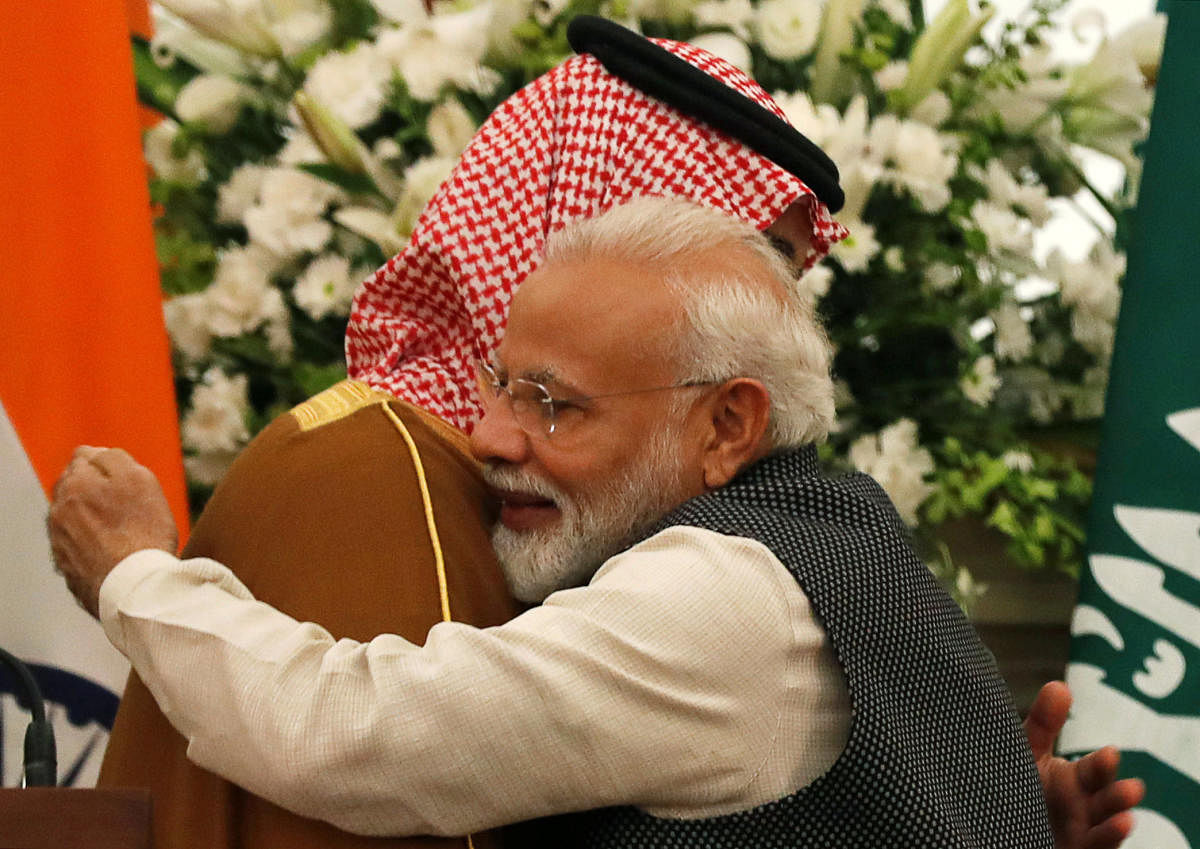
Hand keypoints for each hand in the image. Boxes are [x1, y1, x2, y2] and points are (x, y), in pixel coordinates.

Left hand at [48, 446, 178, 617]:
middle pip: (75, 487)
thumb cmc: (142, 533)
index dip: (110, 466)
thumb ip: (112, 457)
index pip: (84, 457)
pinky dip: (91, 544)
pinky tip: (114, 552)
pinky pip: (77, 545)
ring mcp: (59, 541)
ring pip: (74, 517)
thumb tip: (94, 453)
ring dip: (92, 518)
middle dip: (96, 490)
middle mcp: (58, 511)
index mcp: (74, 485)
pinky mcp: (66, 568)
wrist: (135, 587)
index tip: (129, 482)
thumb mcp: (139, 479)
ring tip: (123, 533)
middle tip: (128, 507)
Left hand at [1025, 681, 1145, 848]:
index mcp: (1073, 780)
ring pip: (1106, 827)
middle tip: (1128, 789)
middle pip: (1105, 799)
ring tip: (1126, 815)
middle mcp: (1083, 806)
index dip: (1102, 765)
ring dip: (1116, 819)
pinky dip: (1107, 838)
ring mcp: (1082, 832)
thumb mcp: (1027, 754)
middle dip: (1117, 792)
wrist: (1002, 823)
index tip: (1111, 754)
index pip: (1094, 770)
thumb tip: (1059, 686)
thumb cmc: (1021, 784)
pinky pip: (1096, 847)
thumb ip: (1042, 725)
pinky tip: (1117, 827)